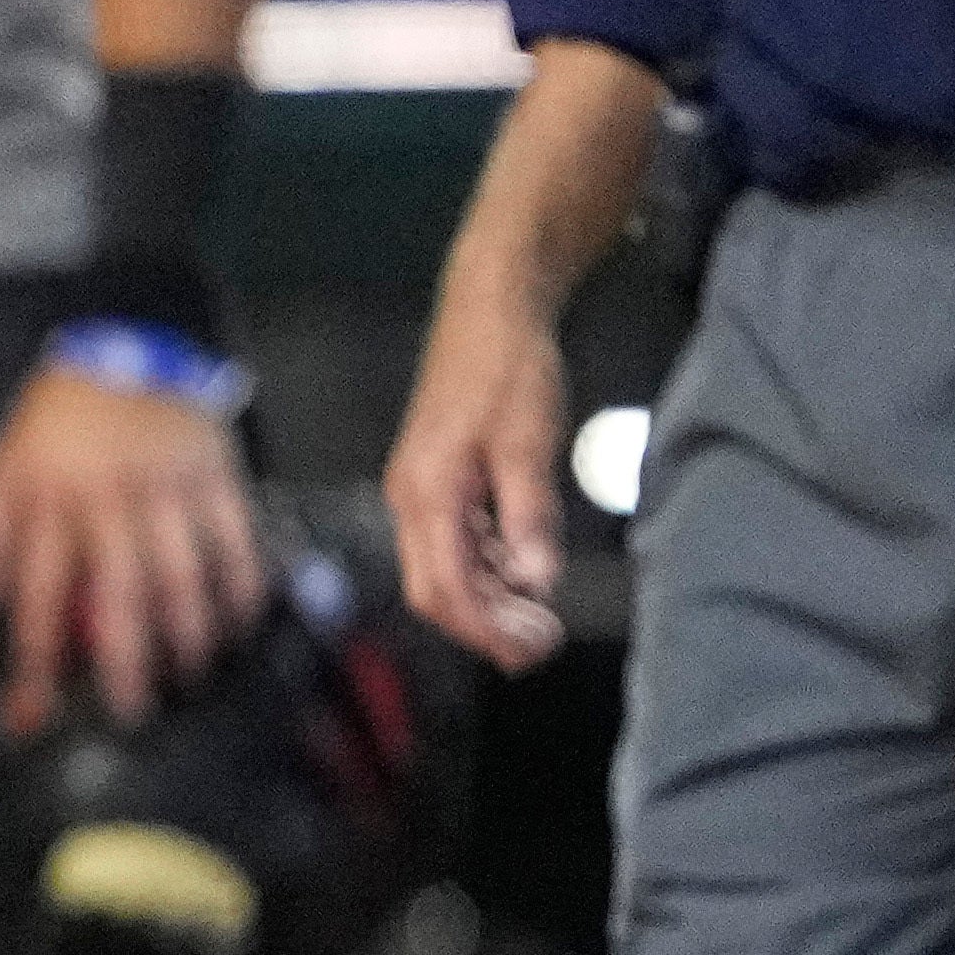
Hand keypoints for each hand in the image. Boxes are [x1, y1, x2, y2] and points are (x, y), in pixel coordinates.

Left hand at [0, 365, 270, 732]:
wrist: (124, 341)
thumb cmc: (60, 415)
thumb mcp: (2, 465)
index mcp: (48, 499)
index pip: (37, 595)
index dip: (37, 657)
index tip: (39, 704)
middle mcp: (107, 499)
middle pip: (120, 597)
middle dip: (126, 665)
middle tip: (130, 710)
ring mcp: (166, 488)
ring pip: (184, 577)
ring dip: (189, 637)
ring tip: (188, 673)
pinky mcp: (215, 475)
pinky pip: (236, 543)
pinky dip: (241, 589)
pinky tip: (238, 621)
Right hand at [383, 264, 583, 674]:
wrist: (489, 308)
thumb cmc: (507, 367)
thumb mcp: (529, 443)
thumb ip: (528, 517)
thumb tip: (536, 582)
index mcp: (427, 492)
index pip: (446, 589)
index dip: (488, 629)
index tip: (536, 646)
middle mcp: (411, 498)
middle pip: (434, 591)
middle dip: (485, 626)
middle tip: (544, 641)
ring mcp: (420, 491)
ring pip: (444, 571)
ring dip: (490, 601)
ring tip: (542, 612)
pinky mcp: (437, 482)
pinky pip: (454, 544)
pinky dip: (489, 569)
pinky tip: (525, 569)